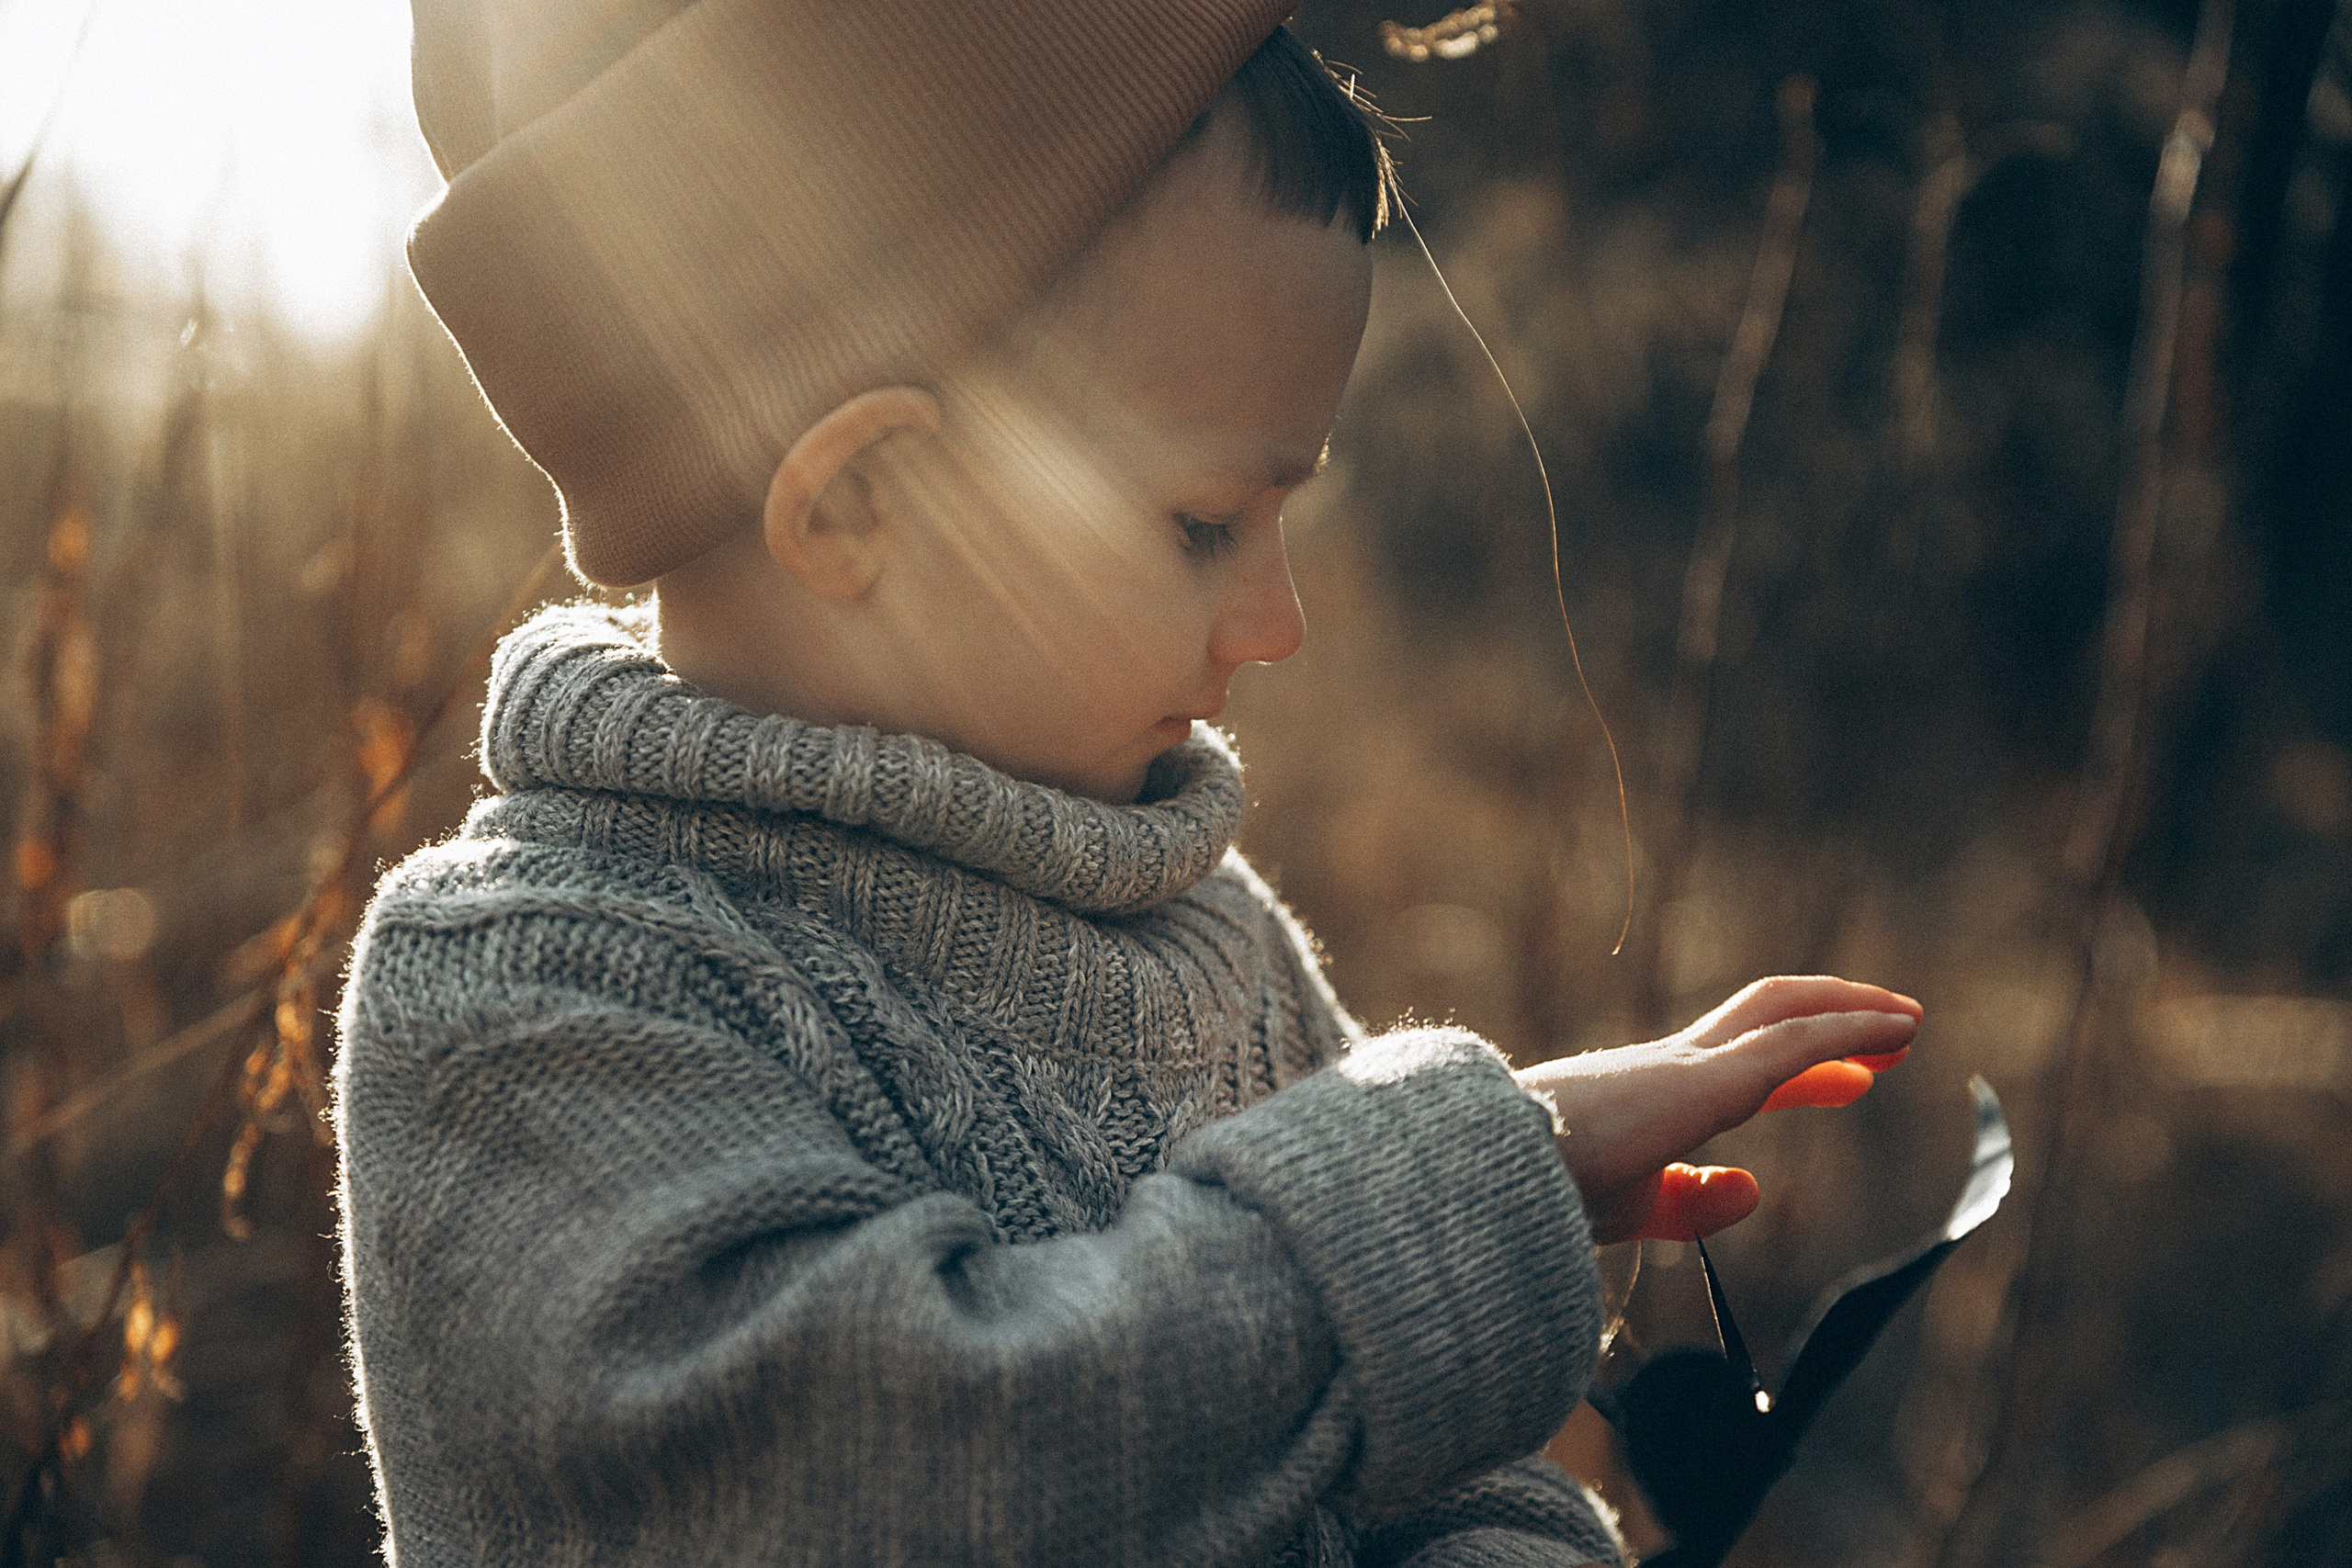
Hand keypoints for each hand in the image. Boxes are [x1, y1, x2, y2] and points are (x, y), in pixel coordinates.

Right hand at [1512, 976, 1919, 1244]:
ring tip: (1910, 1022)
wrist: (1488, 1180)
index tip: (1858, 1077)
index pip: (1741, 1066)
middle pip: (1765, 1017)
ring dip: (1850, 1012)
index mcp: (1651, 1098)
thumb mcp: (1632, 1208)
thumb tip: (1753, 1187)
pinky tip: (1894, 1030)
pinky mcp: (1701, 1080)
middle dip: (1833, 1020)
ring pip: (1782, 1013)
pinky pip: (1790, 1042)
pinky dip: (1847, 1028)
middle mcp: (1672, 1066)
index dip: (1806, 1067)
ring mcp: (1686, 1066)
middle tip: (1898, 1033)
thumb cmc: (1540, 1198)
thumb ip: (1690, 1201)